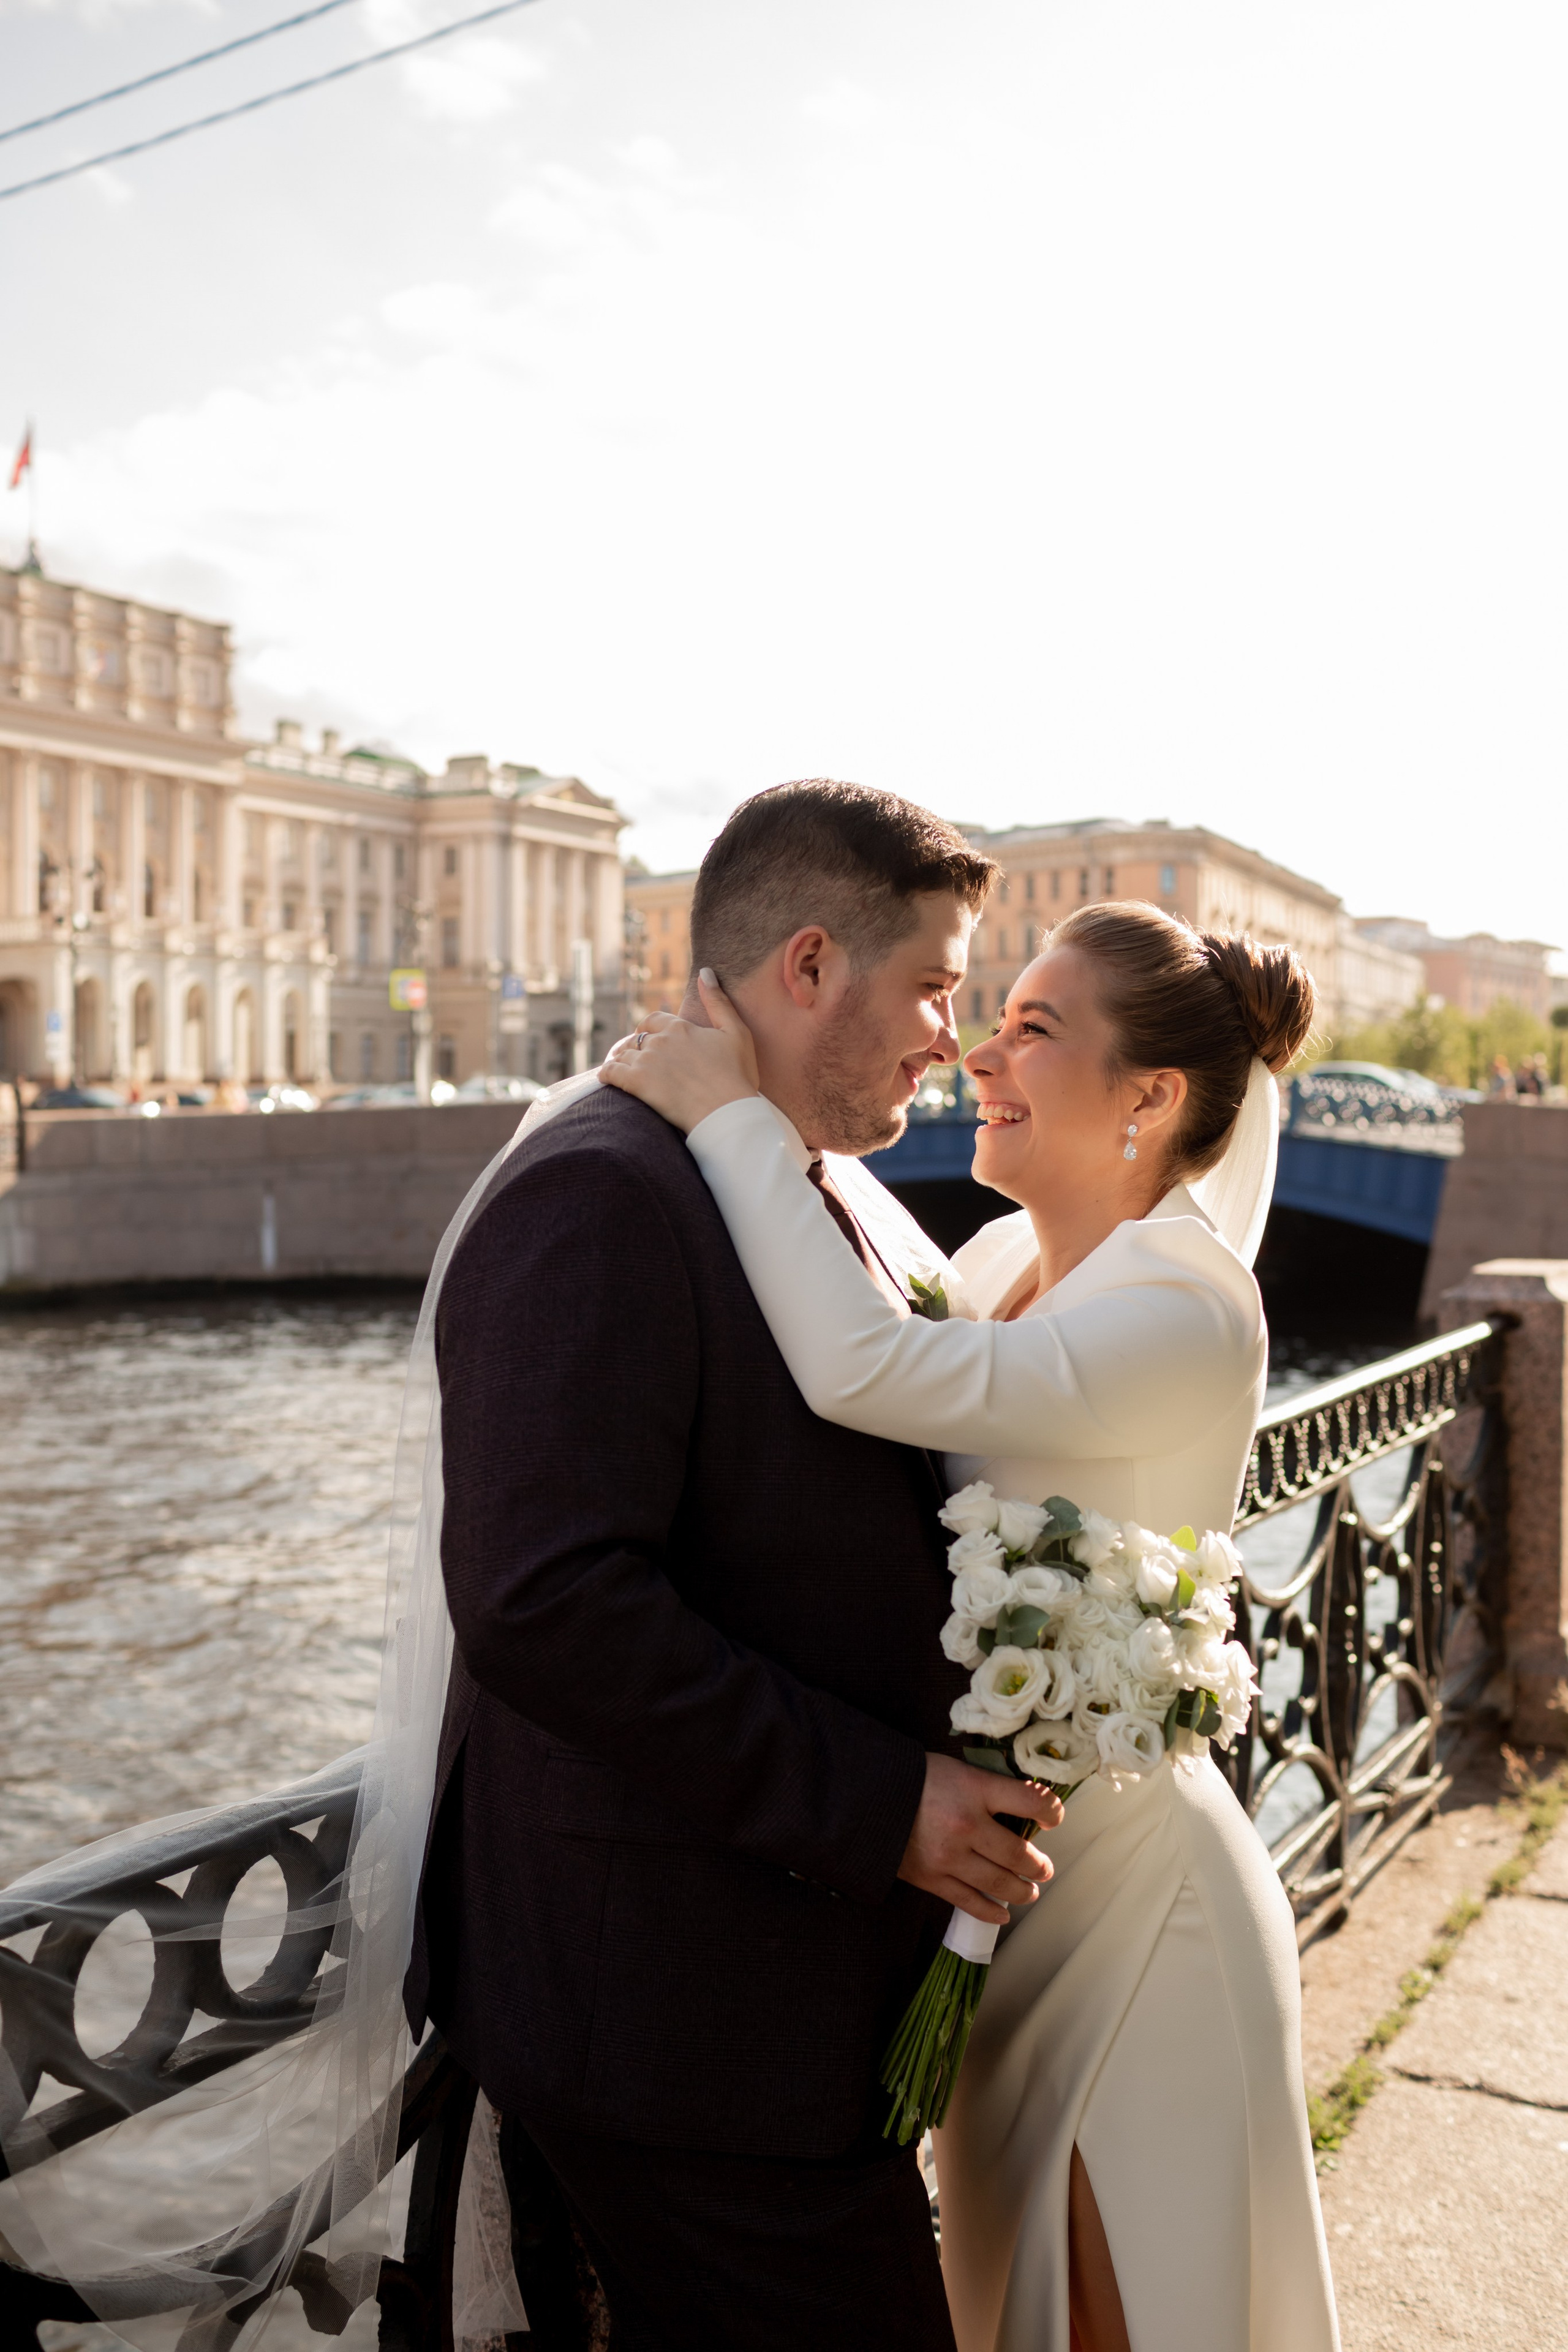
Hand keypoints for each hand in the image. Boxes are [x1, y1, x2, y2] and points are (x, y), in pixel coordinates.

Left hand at [599, 972, 761, 1132]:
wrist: (726, 1111)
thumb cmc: (736, 1076)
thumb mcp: (736, 1033)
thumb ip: (719, 1002)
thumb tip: (705, 972)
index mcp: (680, 1027)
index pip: (653, 1020)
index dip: (648, 1028)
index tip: (646, 1035)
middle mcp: (660, 1040)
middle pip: (636, 1039)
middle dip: (634, 1046)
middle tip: (634, 1057)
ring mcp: (646, 1061)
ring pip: (622, 1054)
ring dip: (621, 1059)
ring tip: (621, 1068)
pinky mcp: (636, 1083)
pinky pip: (611, 1073)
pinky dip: (607, 1074)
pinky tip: (607, 1078)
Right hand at [898, 1753, 1062, 1926]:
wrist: (863, 1798)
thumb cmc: (914, 1778)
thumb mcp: (956, 1770)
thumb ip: (987, 1787)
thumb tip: (1023, 1805)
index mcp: (975, 1789)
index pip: (1031, 1801)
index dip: (1051, 1812)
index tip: (1054, 1818)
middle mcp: (966, 1825)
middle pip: (1019, 1854)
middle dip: (1039, 1865)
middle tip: (1044, 1868)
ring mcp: (949, 1857)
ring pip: (1000, 1884)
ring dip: (1023, 1891)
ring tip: (1030, 1891)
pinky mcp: (931, 1878)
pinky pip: (970, 1902)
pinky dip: (991, 1912)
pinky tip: (1003, 1914)